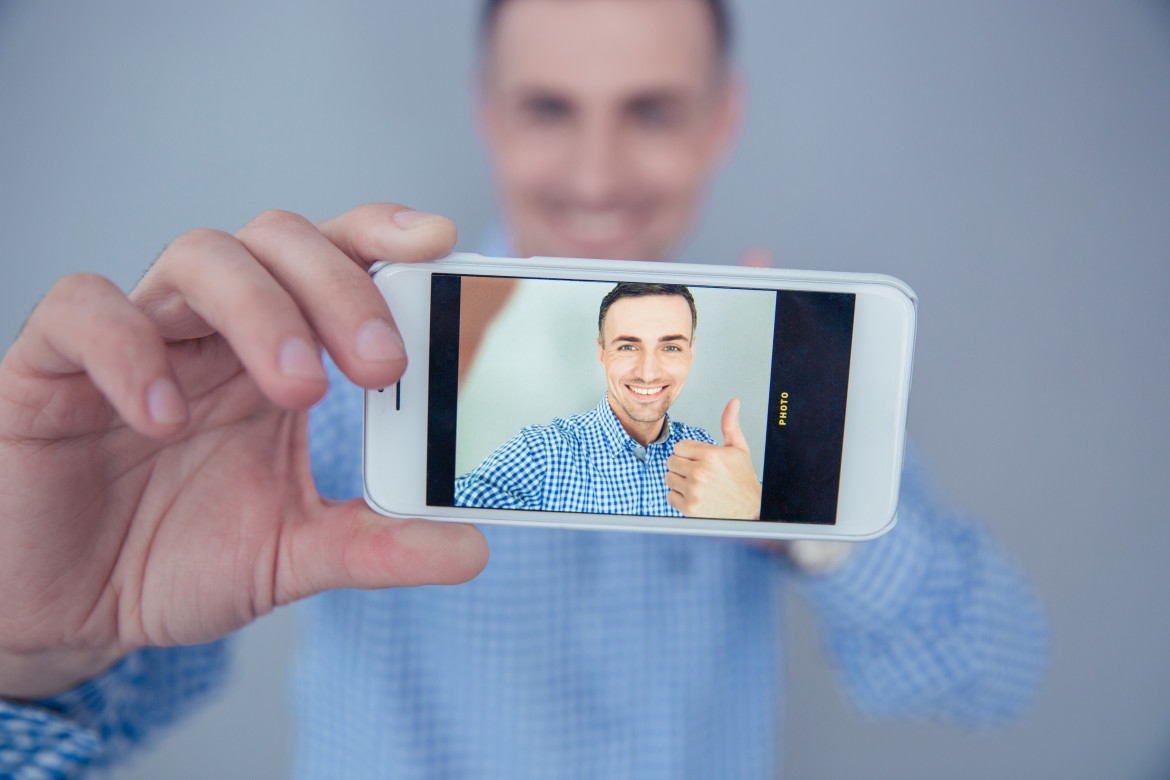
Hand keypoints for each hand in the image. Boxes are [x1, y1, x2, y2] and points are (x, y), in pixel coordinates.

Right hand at [0, 204, 488, 698]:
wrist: (68, 610)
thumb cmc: (175, 558)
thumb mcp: (290, 557)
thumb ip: (373, 547)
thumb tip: (472, 550)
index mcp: (277, 355)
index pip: (336, 257)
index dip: (384, 236)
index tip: (443, 244)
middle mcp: (213, 331)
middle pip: (280, 241)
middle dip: (340, 288)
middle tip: (380, 365)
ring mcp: (138, 339)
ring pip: (198, 256)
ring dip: (259, 309)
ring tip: (295, 391)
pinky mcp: (51, 367)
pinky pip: (83, 312)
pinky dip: (131, 350)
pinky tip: (162, 418)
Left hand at [664, 399, 761, 519]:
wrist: (751, 509)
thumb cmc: (743, 478)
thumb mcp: (738, 448)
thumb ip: (730, 424)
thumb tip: (733, 402)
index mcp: (711, 455)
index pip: (679, 446)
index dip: (688, 452)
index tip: (699, 459)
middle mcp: (700, 472)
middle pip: (671, 461)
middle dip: (682, 465)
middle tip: (698, 472)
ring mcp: (693, 491)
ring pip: (668, 477)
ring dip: (679, 480)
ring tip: (696, 483)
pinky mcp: (689, 508)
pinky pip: (669, 496)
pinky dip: (678, 497)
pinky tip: (694, 495)